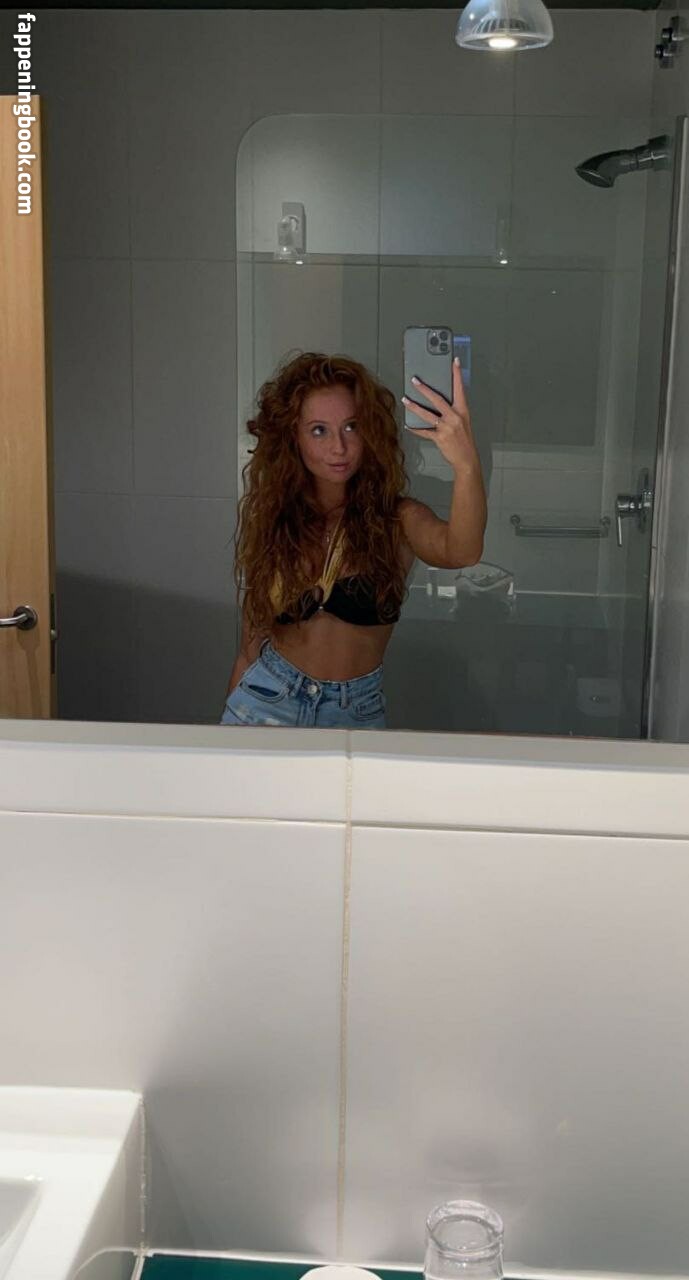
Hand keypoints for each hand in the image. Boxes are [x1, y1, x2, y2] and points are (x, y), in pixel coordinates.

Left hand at [402, 357, 479, 472]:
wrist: (467, 459)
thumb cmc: (464, 440)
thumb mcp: (463, 422)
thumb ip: (453, 411)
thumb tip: (438, 400)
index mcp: (463, 411)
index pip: (460, 388)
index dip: (457, 374)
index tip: (455, 361)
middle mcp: (455, 417)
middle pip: (437, 399)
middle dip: (424, 389)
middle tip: (415, 381)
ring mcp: (447, 427)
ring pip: (427, 414)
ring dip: (414, 406)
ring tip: (405, 400)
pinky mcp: (439, 438)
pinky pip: (424, 431)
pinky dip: (415, 428)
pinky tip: (408, 424)